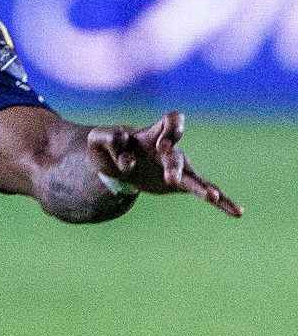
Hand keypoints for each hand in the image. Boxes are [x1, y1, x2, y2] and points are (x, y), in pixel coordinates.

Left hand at [90, 111, 239, 217]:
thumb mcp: (97, 139)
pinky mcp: (180, 184)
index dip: (171, 130)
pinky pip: (203, 191)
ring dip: (201, 186)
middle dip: (174, 166)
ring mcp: (178, 167)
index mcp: (152, 134)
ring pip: (193, 176)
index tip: (160, 146)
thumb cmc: (109, 147)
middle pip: (176, 155)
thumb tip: (123, 146)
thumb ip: (105, 136)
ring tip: (212, 196)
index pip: (172, 121)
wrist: (115, 163)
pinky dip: (221, 202)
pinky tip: (237, 213)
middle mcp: (169, 149)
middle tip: (169, 178)